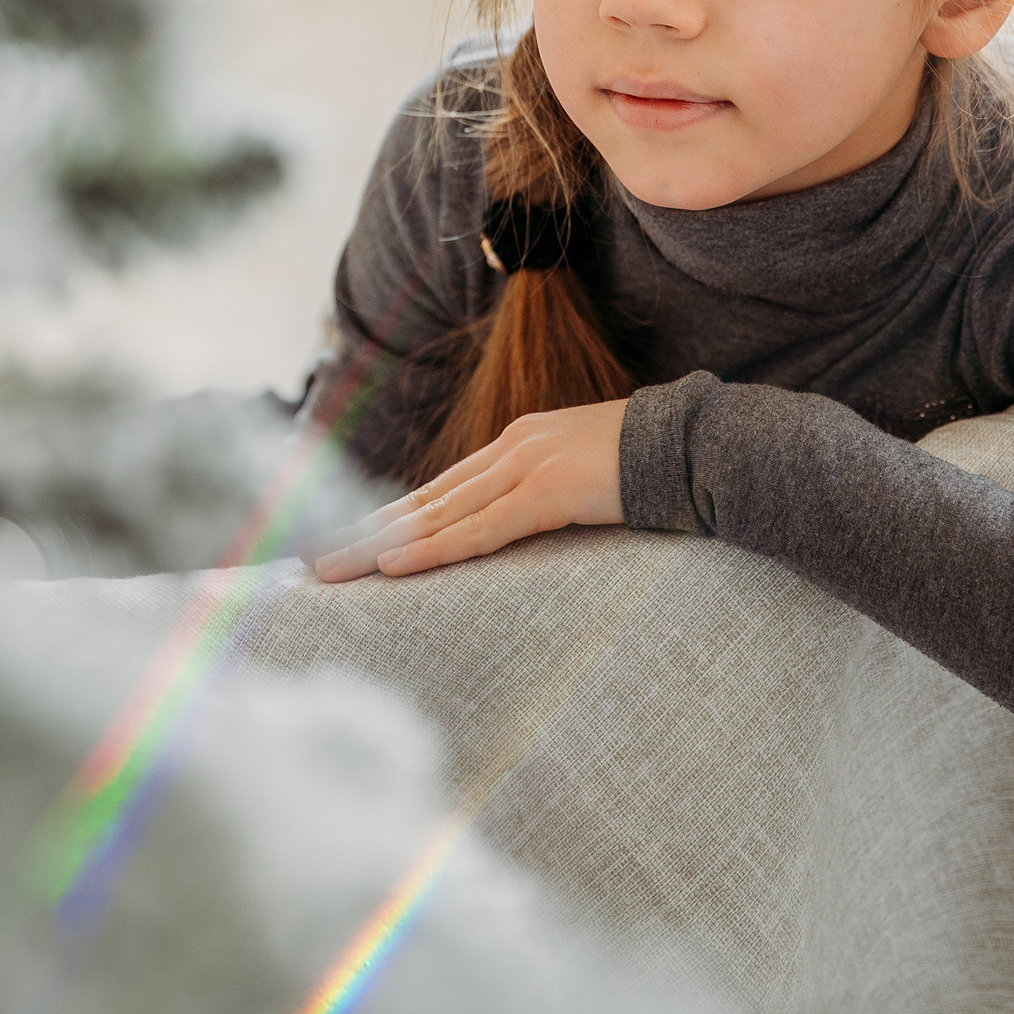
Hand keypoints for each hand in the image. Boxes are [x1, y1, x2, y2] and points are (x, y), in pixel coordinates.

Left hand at [308, 398, 628, 581]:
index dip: (388, 515)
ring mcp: (528, 466)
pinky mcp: (550, 492)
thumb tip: (528, 530)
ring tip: (330, 568)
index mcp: (519, 445)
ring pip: (437, 514)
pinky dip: (433, 548)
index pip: (439, 490)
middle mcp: (512, 449)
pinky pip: (481, 530)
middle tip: (311, 559)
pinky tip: (393, 563)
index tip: (345, 538)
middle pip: (422, 499)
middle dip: (362, 529)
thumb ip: (551, 498)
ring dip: (377, 543)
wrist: (703, 445)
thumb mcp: (588, 481)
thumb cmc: (655, 468)